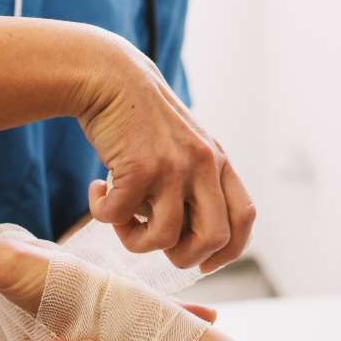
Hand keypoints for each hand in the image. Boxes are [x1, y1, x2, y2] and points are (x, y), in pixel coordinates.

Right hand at [76, 34, 256, 271]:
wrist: (110, 77)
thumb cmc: (139, 120)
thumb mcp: (182, 146)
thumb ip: (193, 182)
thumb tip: (183, 239)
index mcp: (217, 161)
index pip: (244, 218)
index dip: (228, 251)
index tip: (203, 263)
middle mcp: (203, 164)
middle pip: (214, 238)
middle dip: (184, 257)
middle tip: (155, 244)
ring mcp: (173, 166)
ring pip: (165, 238)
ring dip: (136, 241)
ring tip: (119, 220)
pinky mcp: (139, 166)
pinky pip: (121, 217)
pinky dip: (103, 215)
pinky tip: (96, 193)